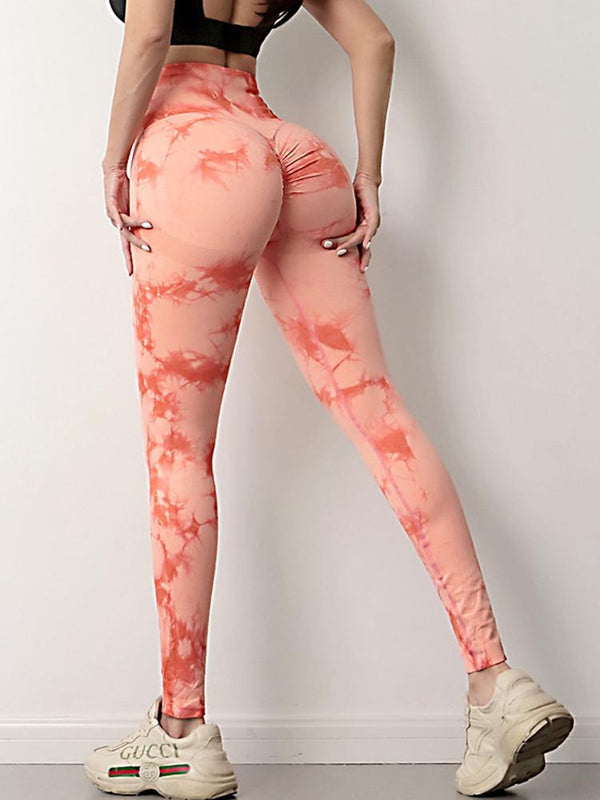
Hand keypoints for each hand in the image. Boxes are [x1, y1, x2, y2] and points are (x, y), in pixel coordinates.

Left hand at [103, 162, 152, 276]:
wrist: (113, 171)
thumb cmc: (126, 186)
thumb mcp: (138, 203)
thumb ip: (144, 212)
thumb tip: (160, 219)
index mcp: (124, 224)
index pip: (127, 244)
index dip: (129, 258)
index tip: (131, 273)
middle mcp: (117, 221)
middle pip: (126, 240)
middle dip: (134, 248)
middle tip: (148, 251)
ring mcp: (113, 214)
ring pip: (125, 226)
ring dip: (136, 227)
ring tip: (149, 226)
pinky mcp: (110, 203)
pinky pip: (115, 213)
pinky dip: (119, 219)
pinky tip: (121, 225)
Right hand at [319, 171, 380, 272]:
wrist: (366, 180)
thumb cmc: (354, 194)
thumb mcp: (342, 212)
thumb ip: (333, 221)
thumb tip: (314, 227)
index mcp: (360, 231)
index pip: (356, 249)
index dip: (355, 260)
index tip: (350, 273)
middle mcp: (367, 230)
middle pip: (357, 247)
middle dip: (349, 255)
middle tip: (337, 260)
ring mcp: (371, 223)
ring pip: (359, 238)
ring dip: (348, 245)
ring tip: (338, 251)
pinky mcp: (374, 215)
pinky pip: (371, 229)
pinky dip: (367, 237)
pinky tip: (365, 245)